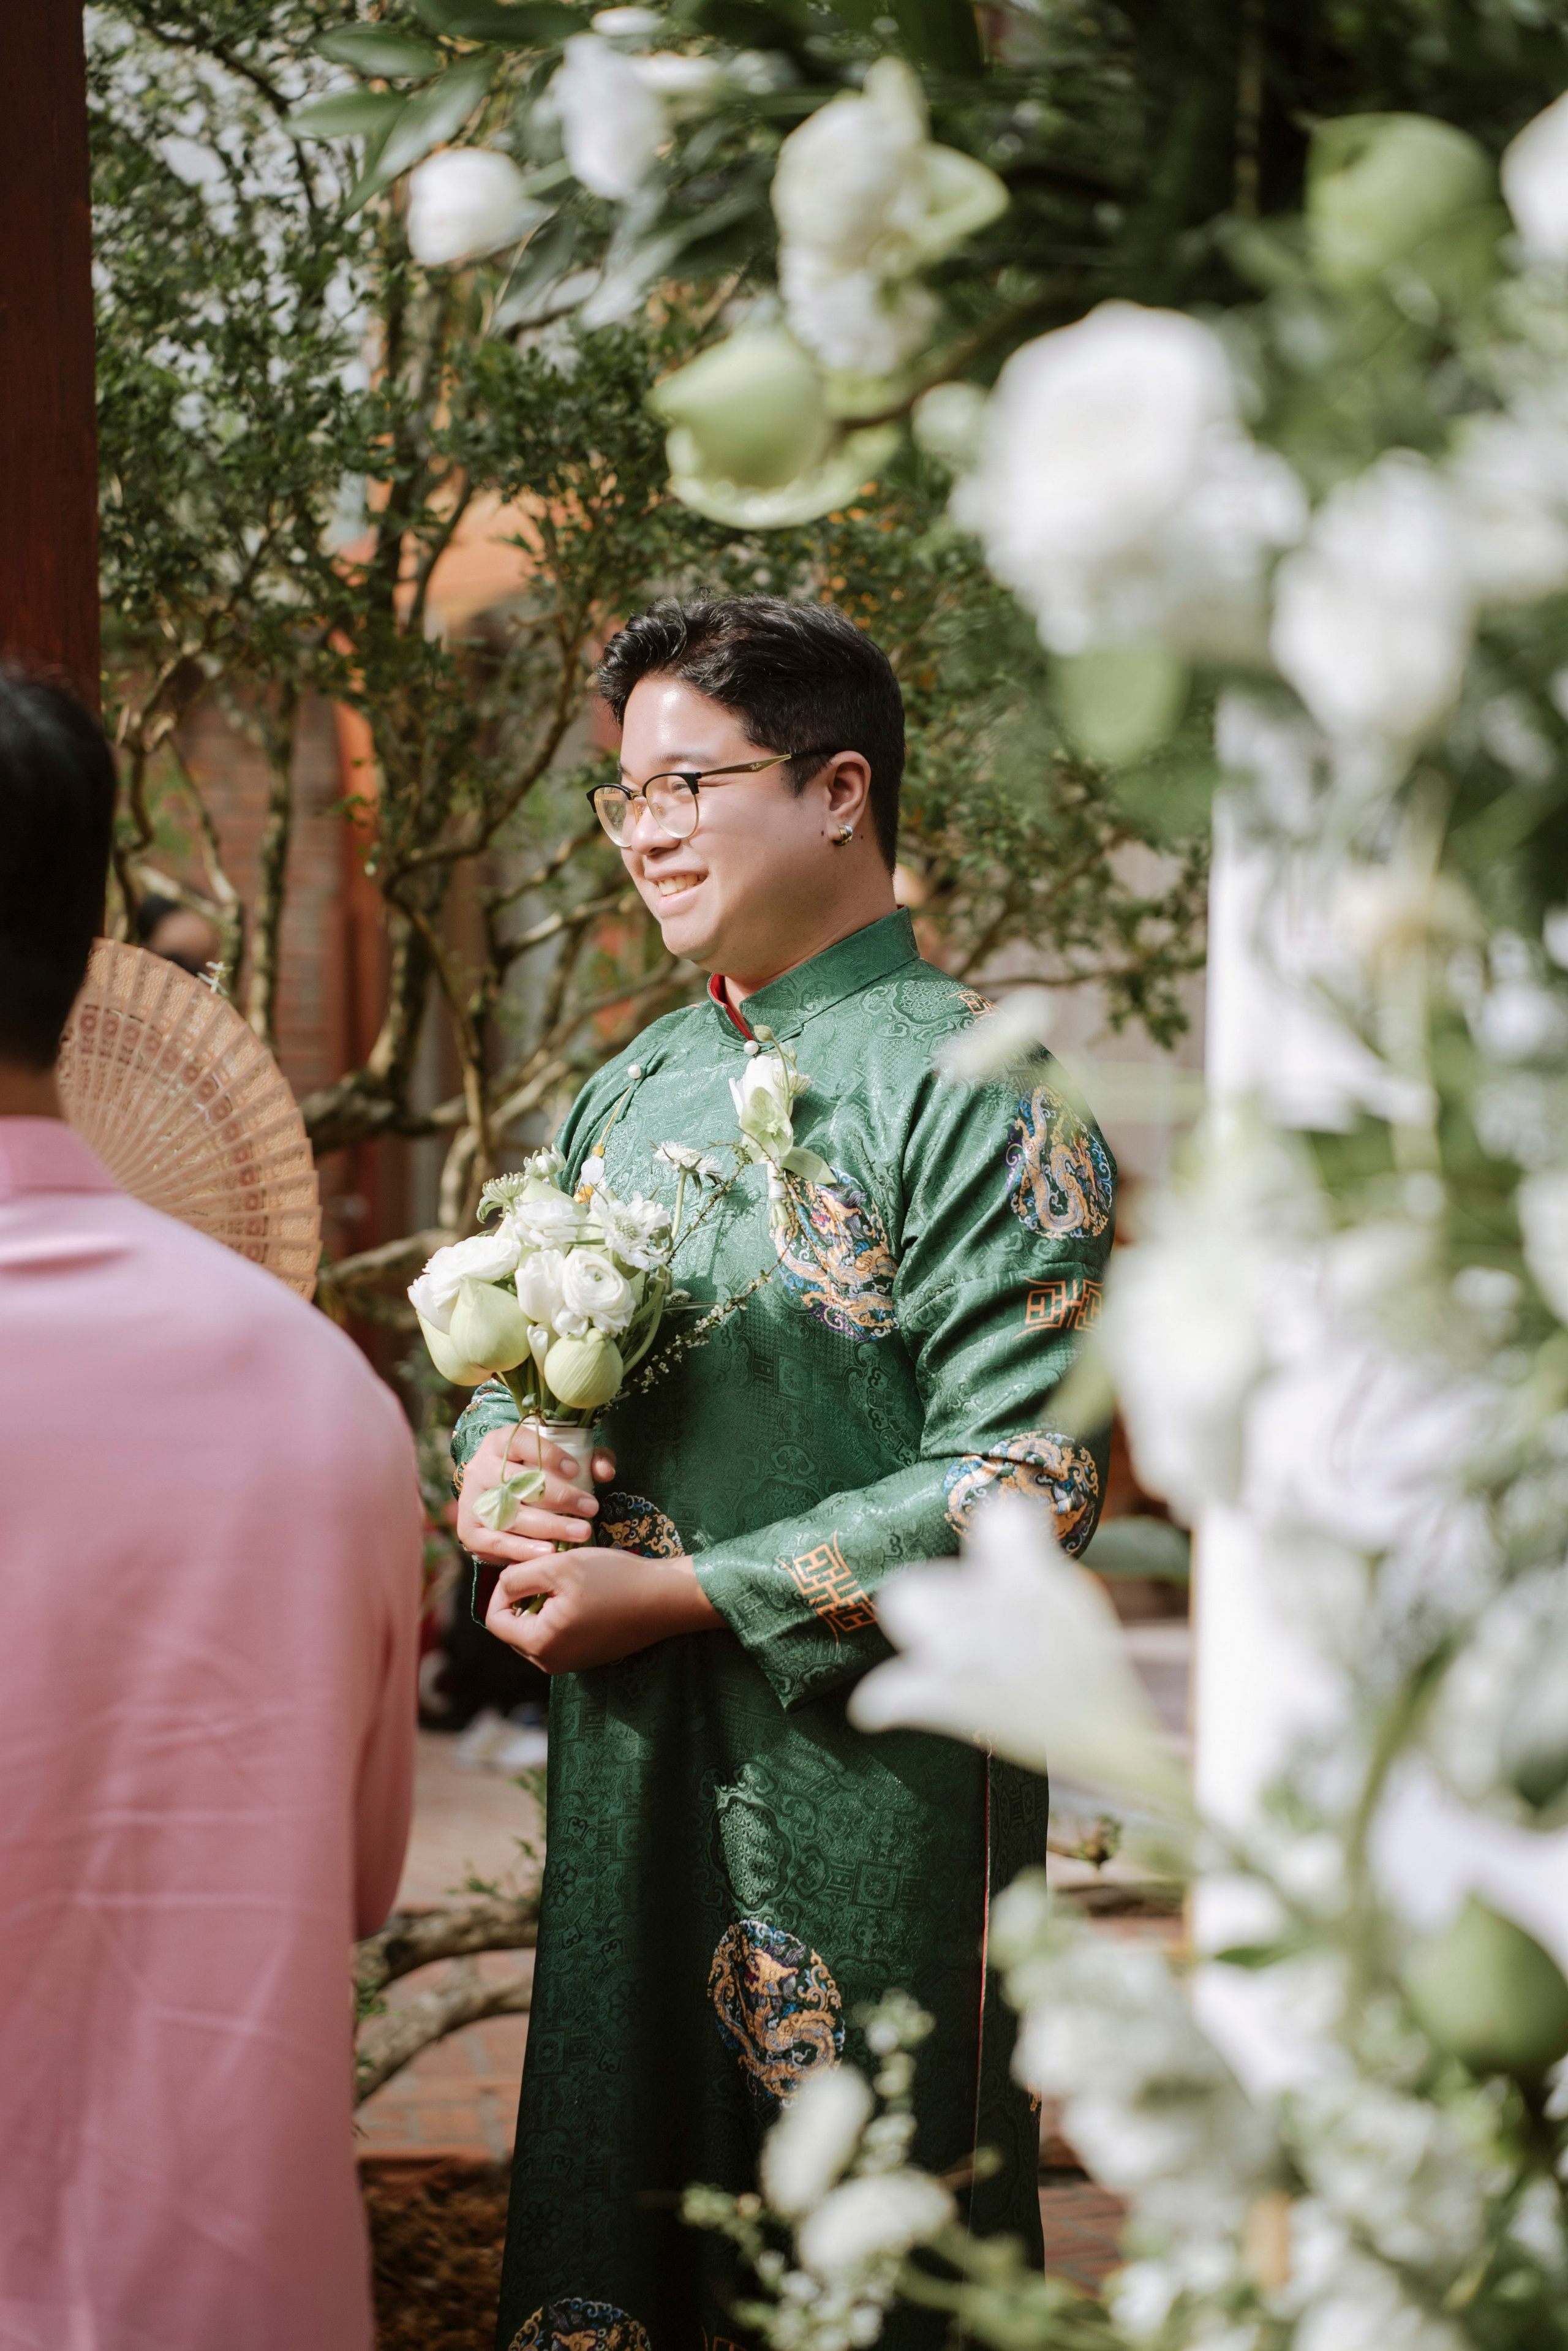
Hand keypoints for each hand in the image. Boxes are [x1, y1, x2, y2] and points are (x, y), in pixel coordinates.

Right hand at [456, 1425, 616, 1564]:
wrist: (497, 1497)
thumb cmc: (538, 1474)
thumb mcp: (564, 1459)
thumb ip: (590, 1459)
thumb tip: (604, 1471)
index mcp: (500, 1441)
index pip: (522, 1442)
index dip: (550, 1455)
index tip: (577, 1471)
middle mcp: (480, 1466)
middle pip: (519, 1482)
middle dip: (560, 1497)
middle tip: (591, 1508)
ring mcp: (472, 1500)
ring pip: (511, 1514)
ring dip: (550, 1526)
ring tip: (581, 1532)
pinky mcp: (469, 1530)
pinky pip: (497, 1541)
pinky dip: (524, 1549)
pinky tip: (550, 1552)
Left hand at [484, 1545, 720, 1672]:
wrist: (665, 1598)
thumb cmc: (613, 1579)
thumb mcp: (559, 1566)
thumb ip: (517, 1577)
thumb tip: (501, 1586)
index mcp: (539, 1644)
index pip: (495, 1620)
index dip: (501, 1590)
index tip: (525, 1567)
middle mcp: (551, 1663)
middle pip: (513, 1629)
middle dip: (522, 1599)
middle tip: (547, 1572)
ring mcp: (570, 1664)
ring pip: (535, 1632)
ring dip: (541, 1606)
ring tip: (566, 1583)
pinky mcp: (587, 1658)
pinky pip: (557, 1637)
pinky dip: (560, 1615)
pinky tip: (583, 1596)